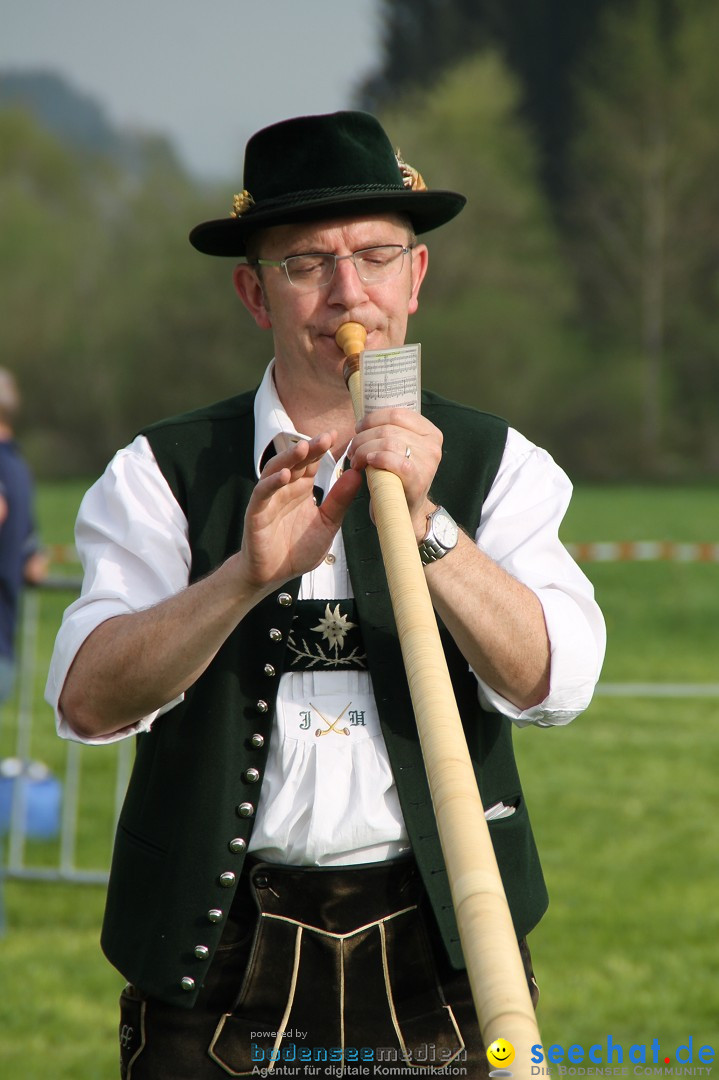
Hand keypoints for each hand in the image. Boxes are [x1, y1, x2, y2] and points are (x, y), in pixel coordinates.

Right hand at [237, 432, 361, 592]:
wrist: (274, 574)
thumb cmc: (297, 549)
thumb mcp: (327, 524)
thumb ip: (339, 501)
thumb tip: (356, 475)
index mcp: (301, 489)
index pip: (311, 462)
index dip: (322, 449)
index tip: (338, 435)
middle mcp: (285, 489)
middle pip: (295, 461)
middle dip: (309, 448)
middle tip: (325, 438)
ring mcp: (269, 498)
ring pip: (276, 470)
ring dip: (289, 458)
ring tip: (303, 448)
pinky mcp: (256, 512)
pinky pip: (262, 493)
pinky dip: (272, 482)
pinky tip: (285, 475)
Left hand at [348, 408, 441, 538]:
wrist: (405, 512)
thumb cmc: (397, 479)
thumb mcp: (399, 450)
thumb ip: (390, 432)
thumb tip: (364, 419)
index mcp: (430, 433)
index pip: (397, 414)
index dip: (372, 419)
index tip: (359, 429)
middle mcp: (433, 445)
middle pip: (388, 428)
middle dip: (363, 438)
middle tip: (353, 451)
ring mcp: (428, 461)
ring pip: (387, 442)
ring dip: (364, 450)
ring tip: (356, 461)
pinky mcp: (418, 477)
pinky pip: (391, 459)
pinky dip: (375, 459)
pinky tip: (367, 465)